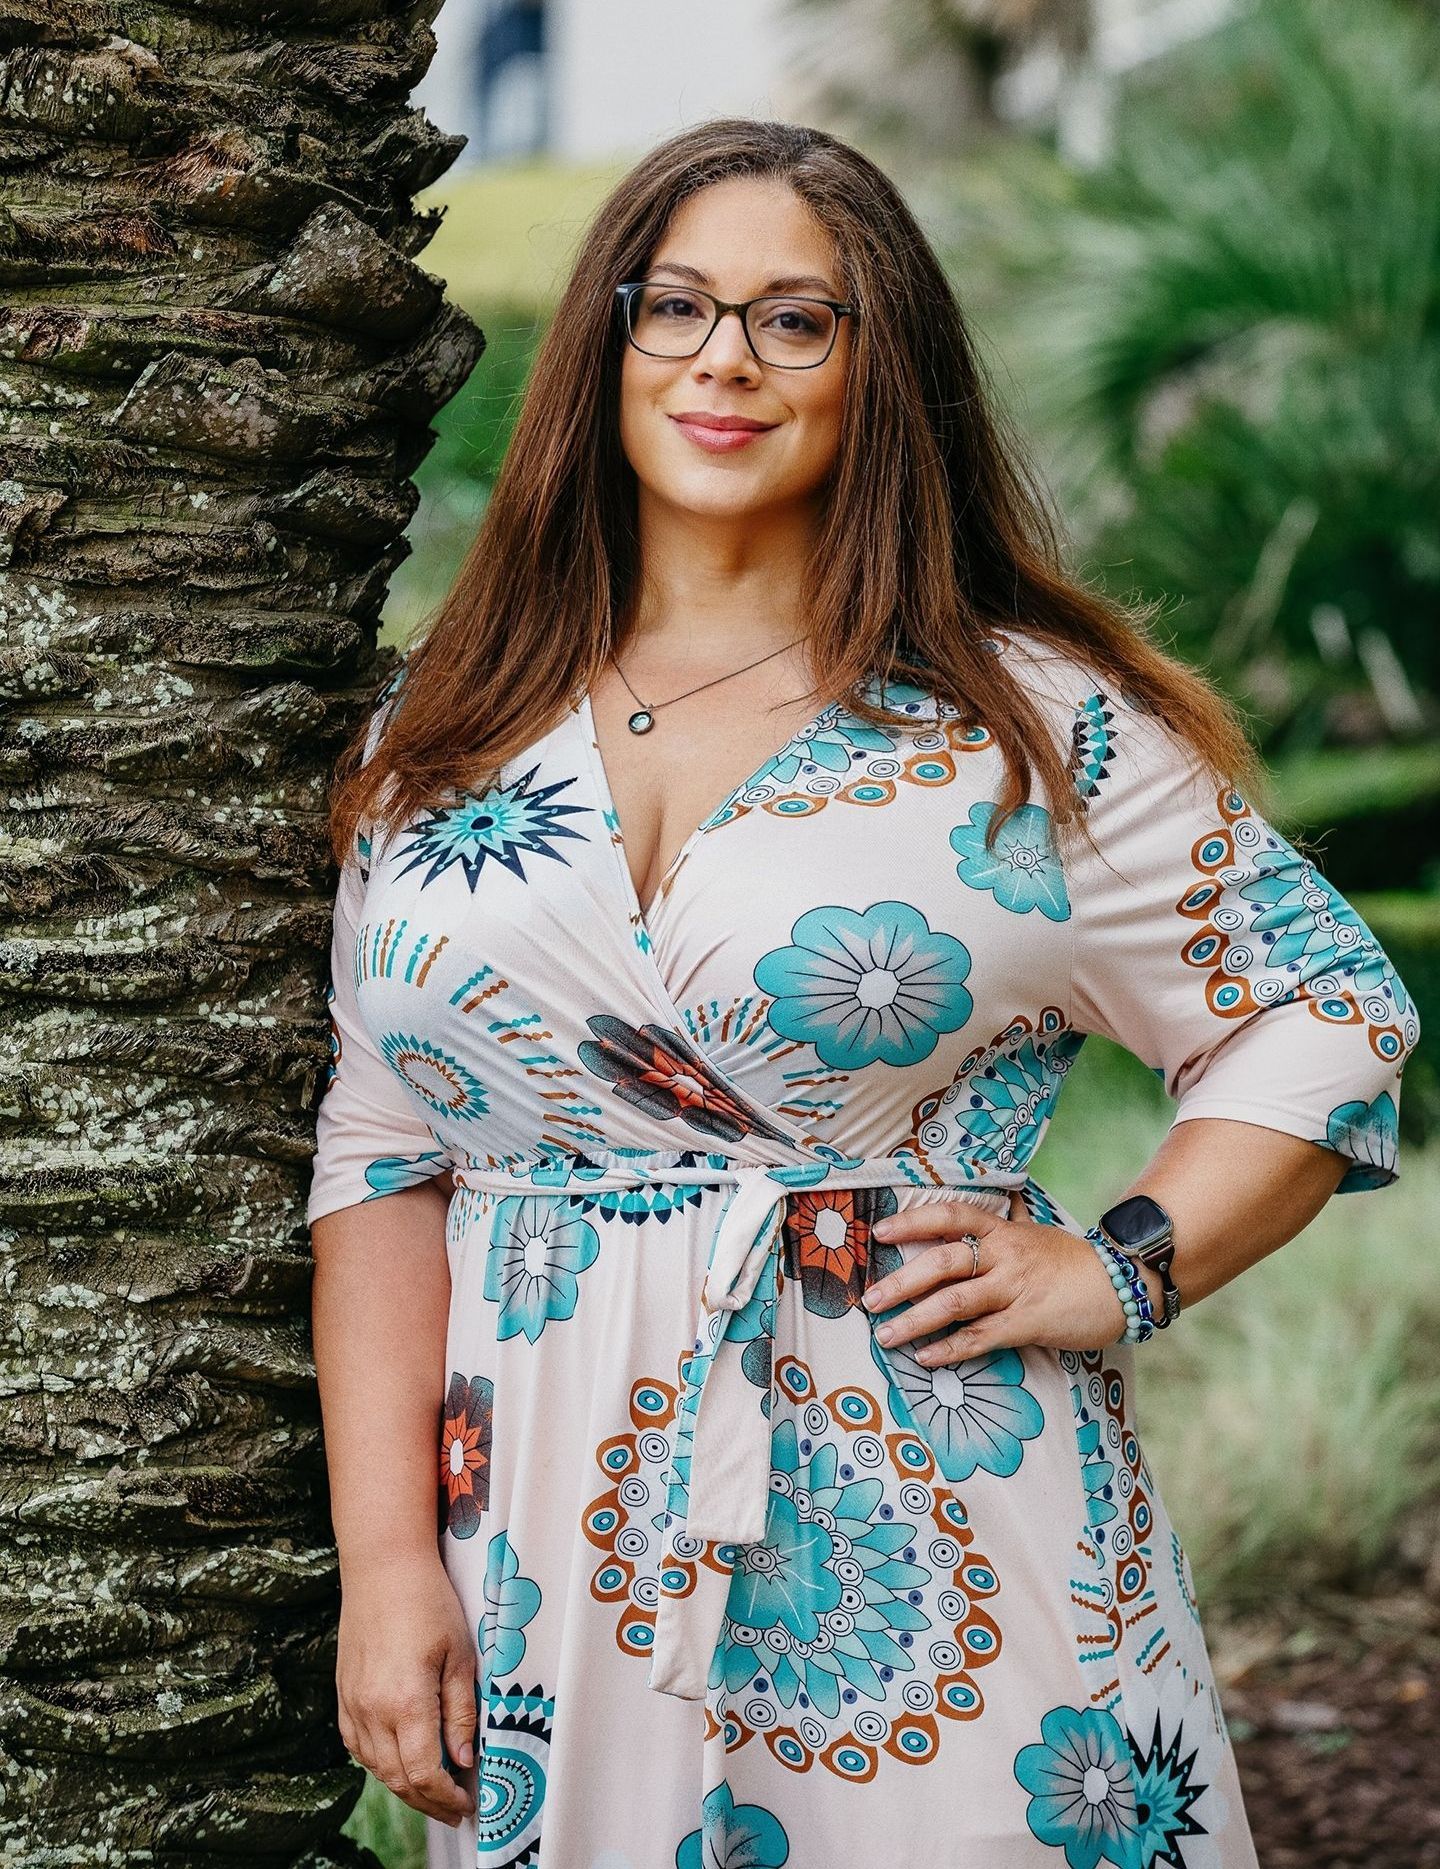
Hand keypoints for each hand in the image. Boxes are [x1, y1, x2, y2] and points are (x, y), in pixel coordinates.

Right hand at [336, 1550, 477, 1827]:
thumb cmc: (429, 1604)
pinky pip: (358, 1746)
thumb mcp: (461, 1655)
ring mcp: (352, 1704)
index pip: (424, 1774)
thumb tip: (464, 1761)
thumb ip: (461, 1712)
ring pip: (376, 1767)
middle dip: (428, 1802)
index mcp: (406, 1702)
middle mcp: (373, 1711)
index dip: (445, 1799)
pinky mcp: (343, 1695)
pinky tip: (399, 1760)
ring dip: (404, 1786)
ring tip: (433, 1790)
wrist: (383, 1568)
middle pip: (398, 1779)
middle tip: (454, 1810)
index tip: (466, 1805)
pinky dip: (380, 1763)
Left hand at [860, 1202, 1158, 1361]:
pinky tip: (927, 1358)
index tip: (880, 1232)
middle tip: (870, 1300)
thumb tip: (969, 1234)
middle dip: (901, 1281)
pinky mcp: (1029, 1321)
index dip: (913, 1221)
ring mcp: (1015, 1288)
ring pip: (955, 1302)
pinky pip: (981, 1337)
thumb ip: (999, 1236)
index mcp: (1003, 1230)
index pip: (951, 1216)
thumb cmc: (1072, 1263)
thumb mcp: (1032, 1237)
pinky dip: (951, 1349)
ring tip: (886, 1335)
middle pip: (943, 1261)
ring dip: (915, 1320)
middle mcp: (1004, 1254)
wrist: (1122, 1283)